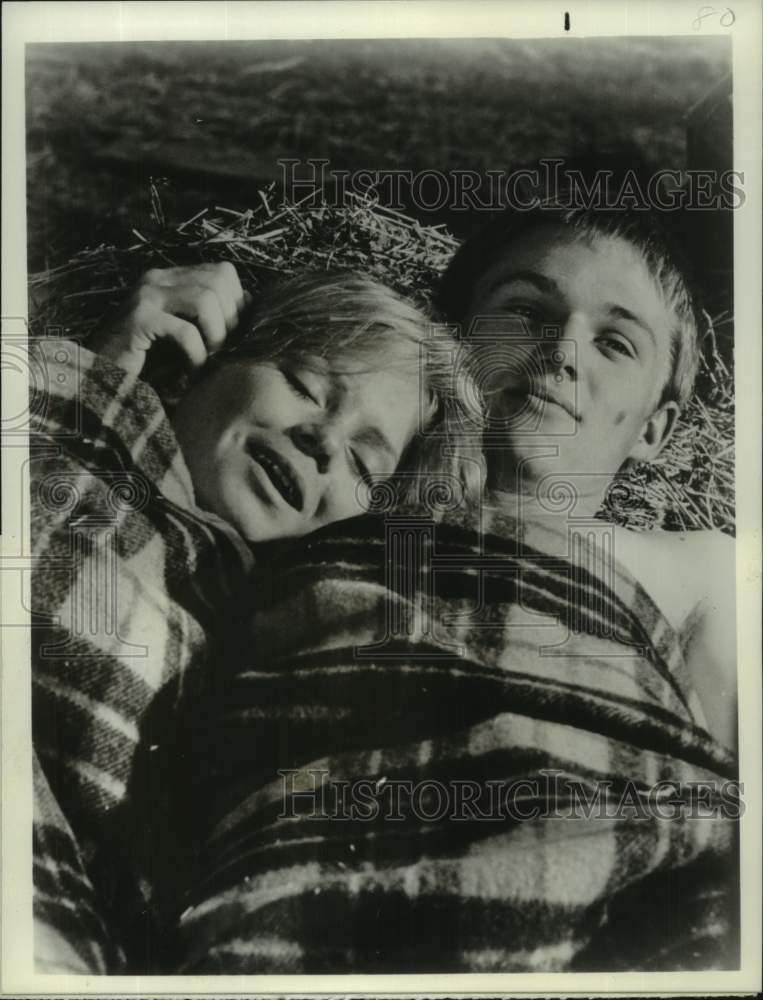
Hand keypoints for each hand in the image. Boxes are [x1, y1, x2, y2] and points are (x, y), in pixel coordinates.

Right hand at [89, 262, 248, 375]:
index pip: (223, 272)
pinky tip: (192, 371)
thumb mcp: (185, 335)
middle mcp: (157, 279)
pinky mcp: (137, 319)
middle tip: (222, 351)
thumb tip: (249, 307)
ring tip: (209, 360)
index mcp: (170, 278)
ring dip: (216, 336)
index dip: (237, 304)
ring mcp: (145, 296)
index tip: (233, 336)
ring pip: (205, 299)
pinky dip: (197, 355)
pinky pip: (185, 331)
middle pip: (219, 281)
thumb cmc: (148, 362)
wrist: (102, 379)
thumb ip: (211, 319)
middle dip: (230, 320)